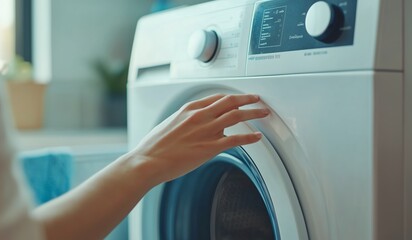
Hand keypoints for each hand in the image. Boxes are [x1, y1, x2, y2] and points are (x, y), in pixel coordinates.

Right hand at [128, 94, 269, 185]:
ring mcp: (206, 130)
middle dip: (247, 99)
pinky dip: (250, 137)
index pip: (216, 97)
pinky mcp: (210, 147)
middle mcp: (200, 116)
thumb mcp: (170, 124)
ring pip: (236, 116)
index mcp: (189, 109)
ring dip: (253, 113)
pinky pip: (236, 139)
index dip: (232, 96)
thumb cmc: (154, 146)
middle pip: (230, 102)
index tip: (239, 97)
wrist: (148, 160)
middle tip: (257, 99)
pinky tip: (257, 137)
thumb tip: (193, 124)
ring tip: (263, 113)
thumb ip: (185, 121)